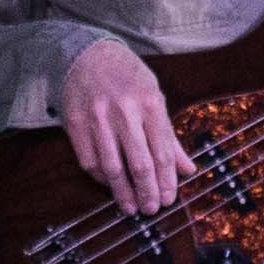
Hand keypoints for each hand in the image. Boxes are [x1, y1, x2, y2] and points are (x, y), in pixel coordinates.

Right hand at [57, 39, 190, 214]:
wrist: (88, 54)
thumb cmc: (128, 77)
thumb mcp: (155, 97)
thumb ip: (169, 135)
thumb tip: (187, 169)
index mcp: (150, 103)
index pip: (162, 151)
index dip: (167, 180)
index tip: (169, 199)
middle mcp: (124, 112)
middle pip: (139, 163)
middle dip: (147, 192)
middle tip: (152, 209)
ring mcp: (97, 118)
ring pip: (112, 167)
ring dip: (123, 192)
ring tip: (131, 207)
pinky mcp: (75, 124)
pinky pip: (89, 161)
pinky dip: (101, 178)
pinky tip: (110, 185)